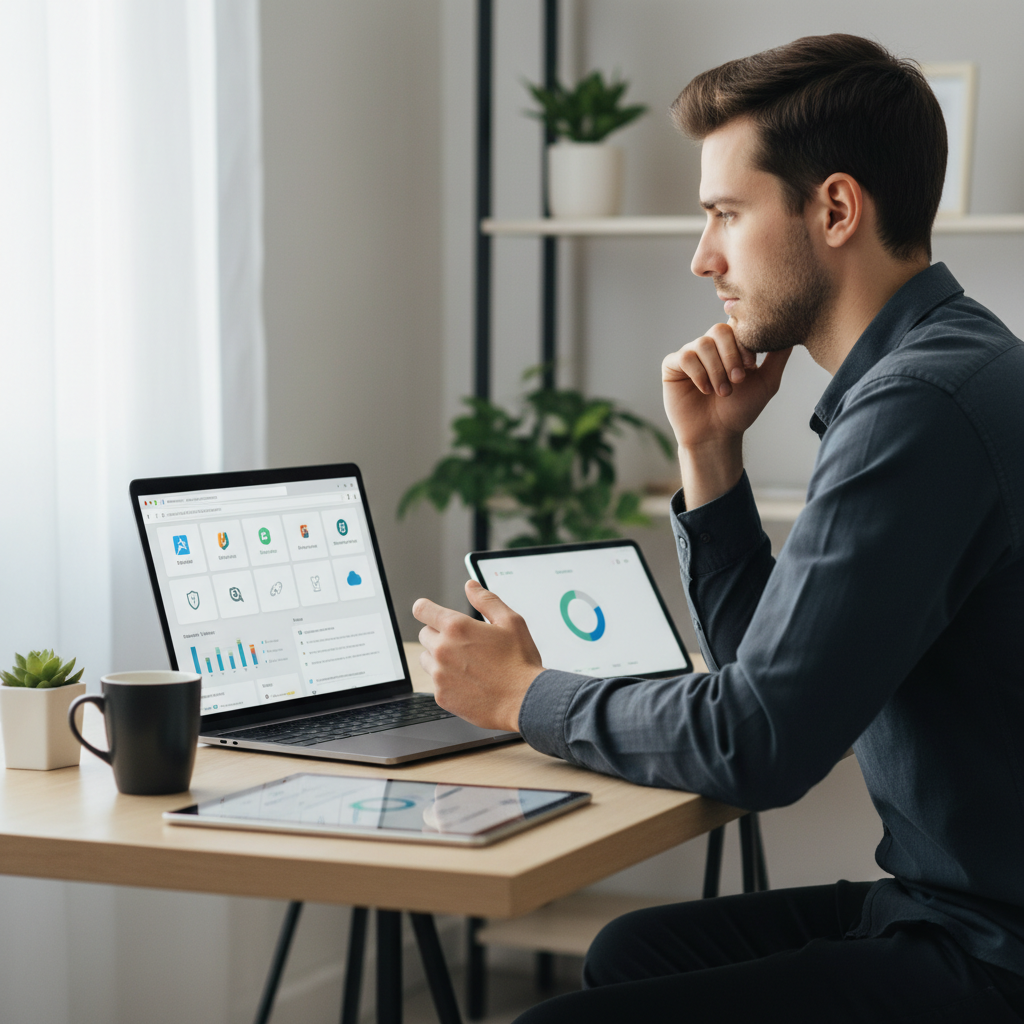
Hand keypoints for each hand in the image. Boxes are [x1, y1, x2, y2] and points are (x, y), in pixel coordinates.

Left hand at [412, 580, 543, 731]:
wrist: (525, 701)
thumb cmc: (520, 661)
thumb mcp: (510, 621)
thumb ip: (486, 600)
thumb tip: (471, 586)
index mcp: (457, 627)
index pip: (422, 609)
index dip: (426, 608)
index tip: (428, 612)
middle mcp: (443, 650)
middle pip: (424, 634)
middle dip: (439, 634)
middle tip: (463, 643)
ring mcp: (440, 675)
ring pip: (427, 659)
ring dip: (439, 657)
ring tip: (466, 663)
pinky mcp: (442, 696)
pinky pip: (436, 682)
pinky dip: (447, 680)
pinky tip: (469, 682)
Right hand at [662, 323, 791, 449]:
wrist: (716, 435)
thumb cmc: (740, 410)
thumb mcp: (767, 382)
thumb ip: (778, 356)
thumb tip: (790, 330)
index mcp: (731, 346)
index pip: (737, 325)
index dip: (744, 341)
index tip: (752, 365)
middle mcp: (710, 346)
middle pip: (719, 330)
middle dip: (731, 355)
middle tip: (738, 379)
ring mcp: (691, 354)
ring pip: (702, 344)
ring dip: (716, 370)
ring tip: (723, 391)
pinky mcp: (672, 365)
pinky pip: (685, 357)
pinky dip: (699, 374)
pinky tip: (705, 390)